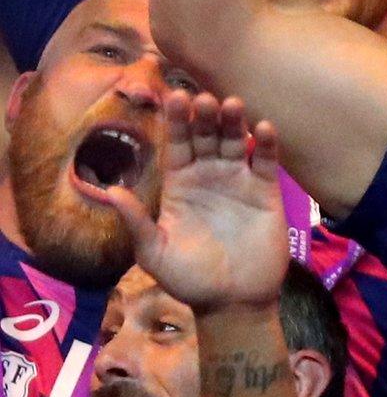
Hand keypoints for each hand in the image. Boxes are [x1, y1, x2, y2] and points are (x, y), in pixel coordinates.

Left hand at [80, 92, 288, 314]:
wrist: (233, 300)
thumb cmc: (189, 278)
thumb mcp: (153, 252)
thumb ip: (136, 220)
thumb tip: (110, 191)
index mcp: (180, 184)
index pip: (176, 144)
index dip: (175, 121)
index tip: (173, 97)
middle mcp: (208, 175)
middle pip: (206, 136)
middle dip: (204, 116)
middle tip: (204, 98)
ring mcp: (238, 179)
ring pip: (235, 141)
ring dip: (234, 121)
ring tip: (232, 104)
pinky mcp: (266, 190)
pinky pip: (266, 161)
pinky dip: (267, 143)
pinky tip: (263, 127)